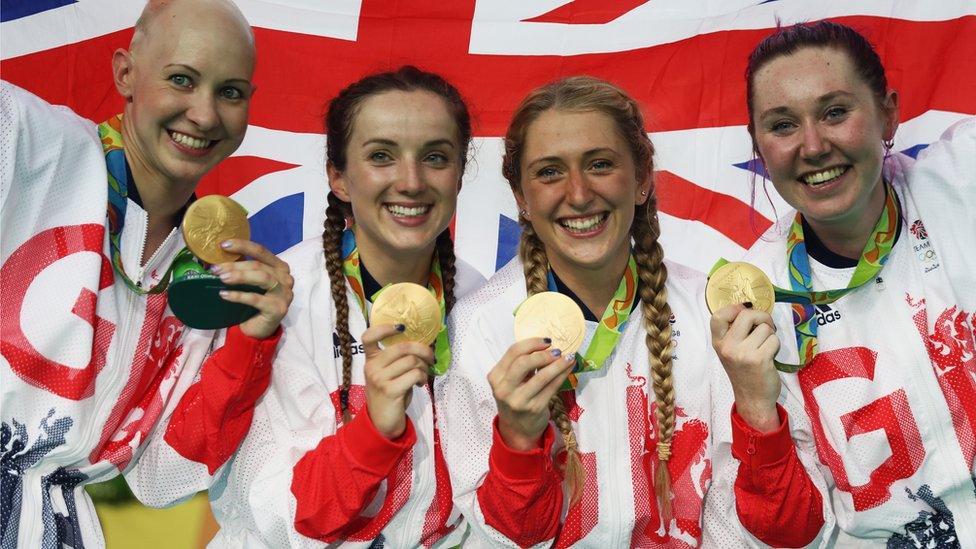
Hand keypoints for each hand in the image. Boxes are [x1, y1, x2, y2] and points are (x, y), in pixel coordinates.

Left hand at [214, 239, 292, 339]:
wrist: (258, 328)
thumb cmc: (253, 301)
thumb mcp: (249, 281)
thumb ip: (241, 268)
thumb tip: (217, 259)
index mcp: (280, 267)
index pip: (261, 251)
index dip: (243, 246)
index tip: (223, 245)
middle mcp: (286, 278)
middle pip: (258, 265)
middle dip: (235, 265)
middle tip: (215, 269)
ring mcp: (284, 294)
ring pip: (261, 278)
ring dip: (239, 276)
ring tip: (222, 278)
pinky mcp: (278, 308)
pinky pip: (256, 298)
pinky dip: (239, 295)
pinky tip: (224, 295)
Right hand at [362, 324, 433, 438]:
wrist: (382, 422)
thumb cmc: (389, 394)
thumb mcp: (389, 373)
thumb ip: (398, 359)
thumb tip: (423, 344)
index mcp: (370, 360)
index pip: (368, 337)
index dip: (384, 328)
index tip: (401, 327)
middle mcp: (372, 367)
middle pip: (402, 347)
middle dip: (423, 350)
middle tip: (430, 358)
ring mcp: (379, 379)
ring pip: (412, 361)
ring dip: (424, 367)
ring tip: (423, 375)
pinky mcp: (390, 390)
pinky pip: (414, 374)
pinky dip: (422, 377)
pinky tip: (420, 383)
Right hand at [488, 338, 575, 450]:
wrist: (517, 429)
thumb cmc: (516, 398)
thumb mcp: (511, 381)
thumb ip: (521, 364)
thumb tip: (546, 346)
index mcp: (496, 377)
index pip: (513, 352)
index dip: (532, 343)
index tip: (546, 341)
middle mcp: (504, 389)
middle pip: (523, 363)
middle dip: (543, 354)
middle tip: (556, 351)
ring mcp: (519, 400)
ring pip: (541, 376)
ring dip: (558, 364)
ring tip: (568, 357)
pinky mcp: (535, 408)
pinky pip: (552, 387)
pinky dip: (562, 375)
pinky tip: (568, 368)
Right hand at [710, 303, 781, 431]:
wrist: (752, 399)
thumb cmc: (744, 372)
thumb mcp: (730, 351)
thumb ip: (734, 332)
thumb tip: (750, 308)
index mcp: (718, 343)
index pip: (717, 316)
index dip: (733, 308)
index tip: (744, 312)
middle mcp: (727, 347)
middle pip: (746, 314)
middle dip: (762, 317)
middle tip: (766, 326)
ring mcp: (742, 353)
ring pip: (765, 328)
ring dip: (770, 335)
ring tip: (765, 347)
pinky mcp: (759, 359)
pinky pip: (774, 340)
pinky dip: (776, 346)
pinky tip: (770, 356)